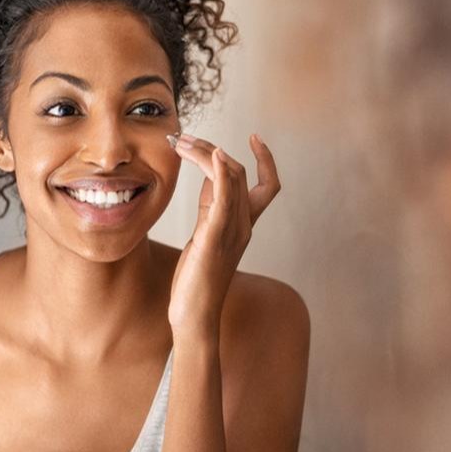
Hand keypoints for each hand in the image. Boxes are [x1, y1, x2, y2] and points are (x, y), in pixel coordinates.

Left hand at [166, 133, 280, 340]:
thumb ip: (211, 206)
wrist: (194, 315)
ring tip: (182, 142)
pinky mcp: (214, 238)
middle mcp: (243, 225)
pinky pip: (224, 199)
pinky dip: (220, 172)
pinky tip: (213, 154)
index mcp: (244, 225)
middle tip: (183, 138)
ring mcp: (232, 231)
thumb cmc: (197, 279)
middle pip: (240, 173)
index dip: (267, 159)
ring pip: (231, 179)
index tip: (255, 136)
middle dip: (212, 148)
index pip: (268, 185)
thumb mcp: (205, 234)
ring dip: (207, 153)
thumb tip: (208, 175)